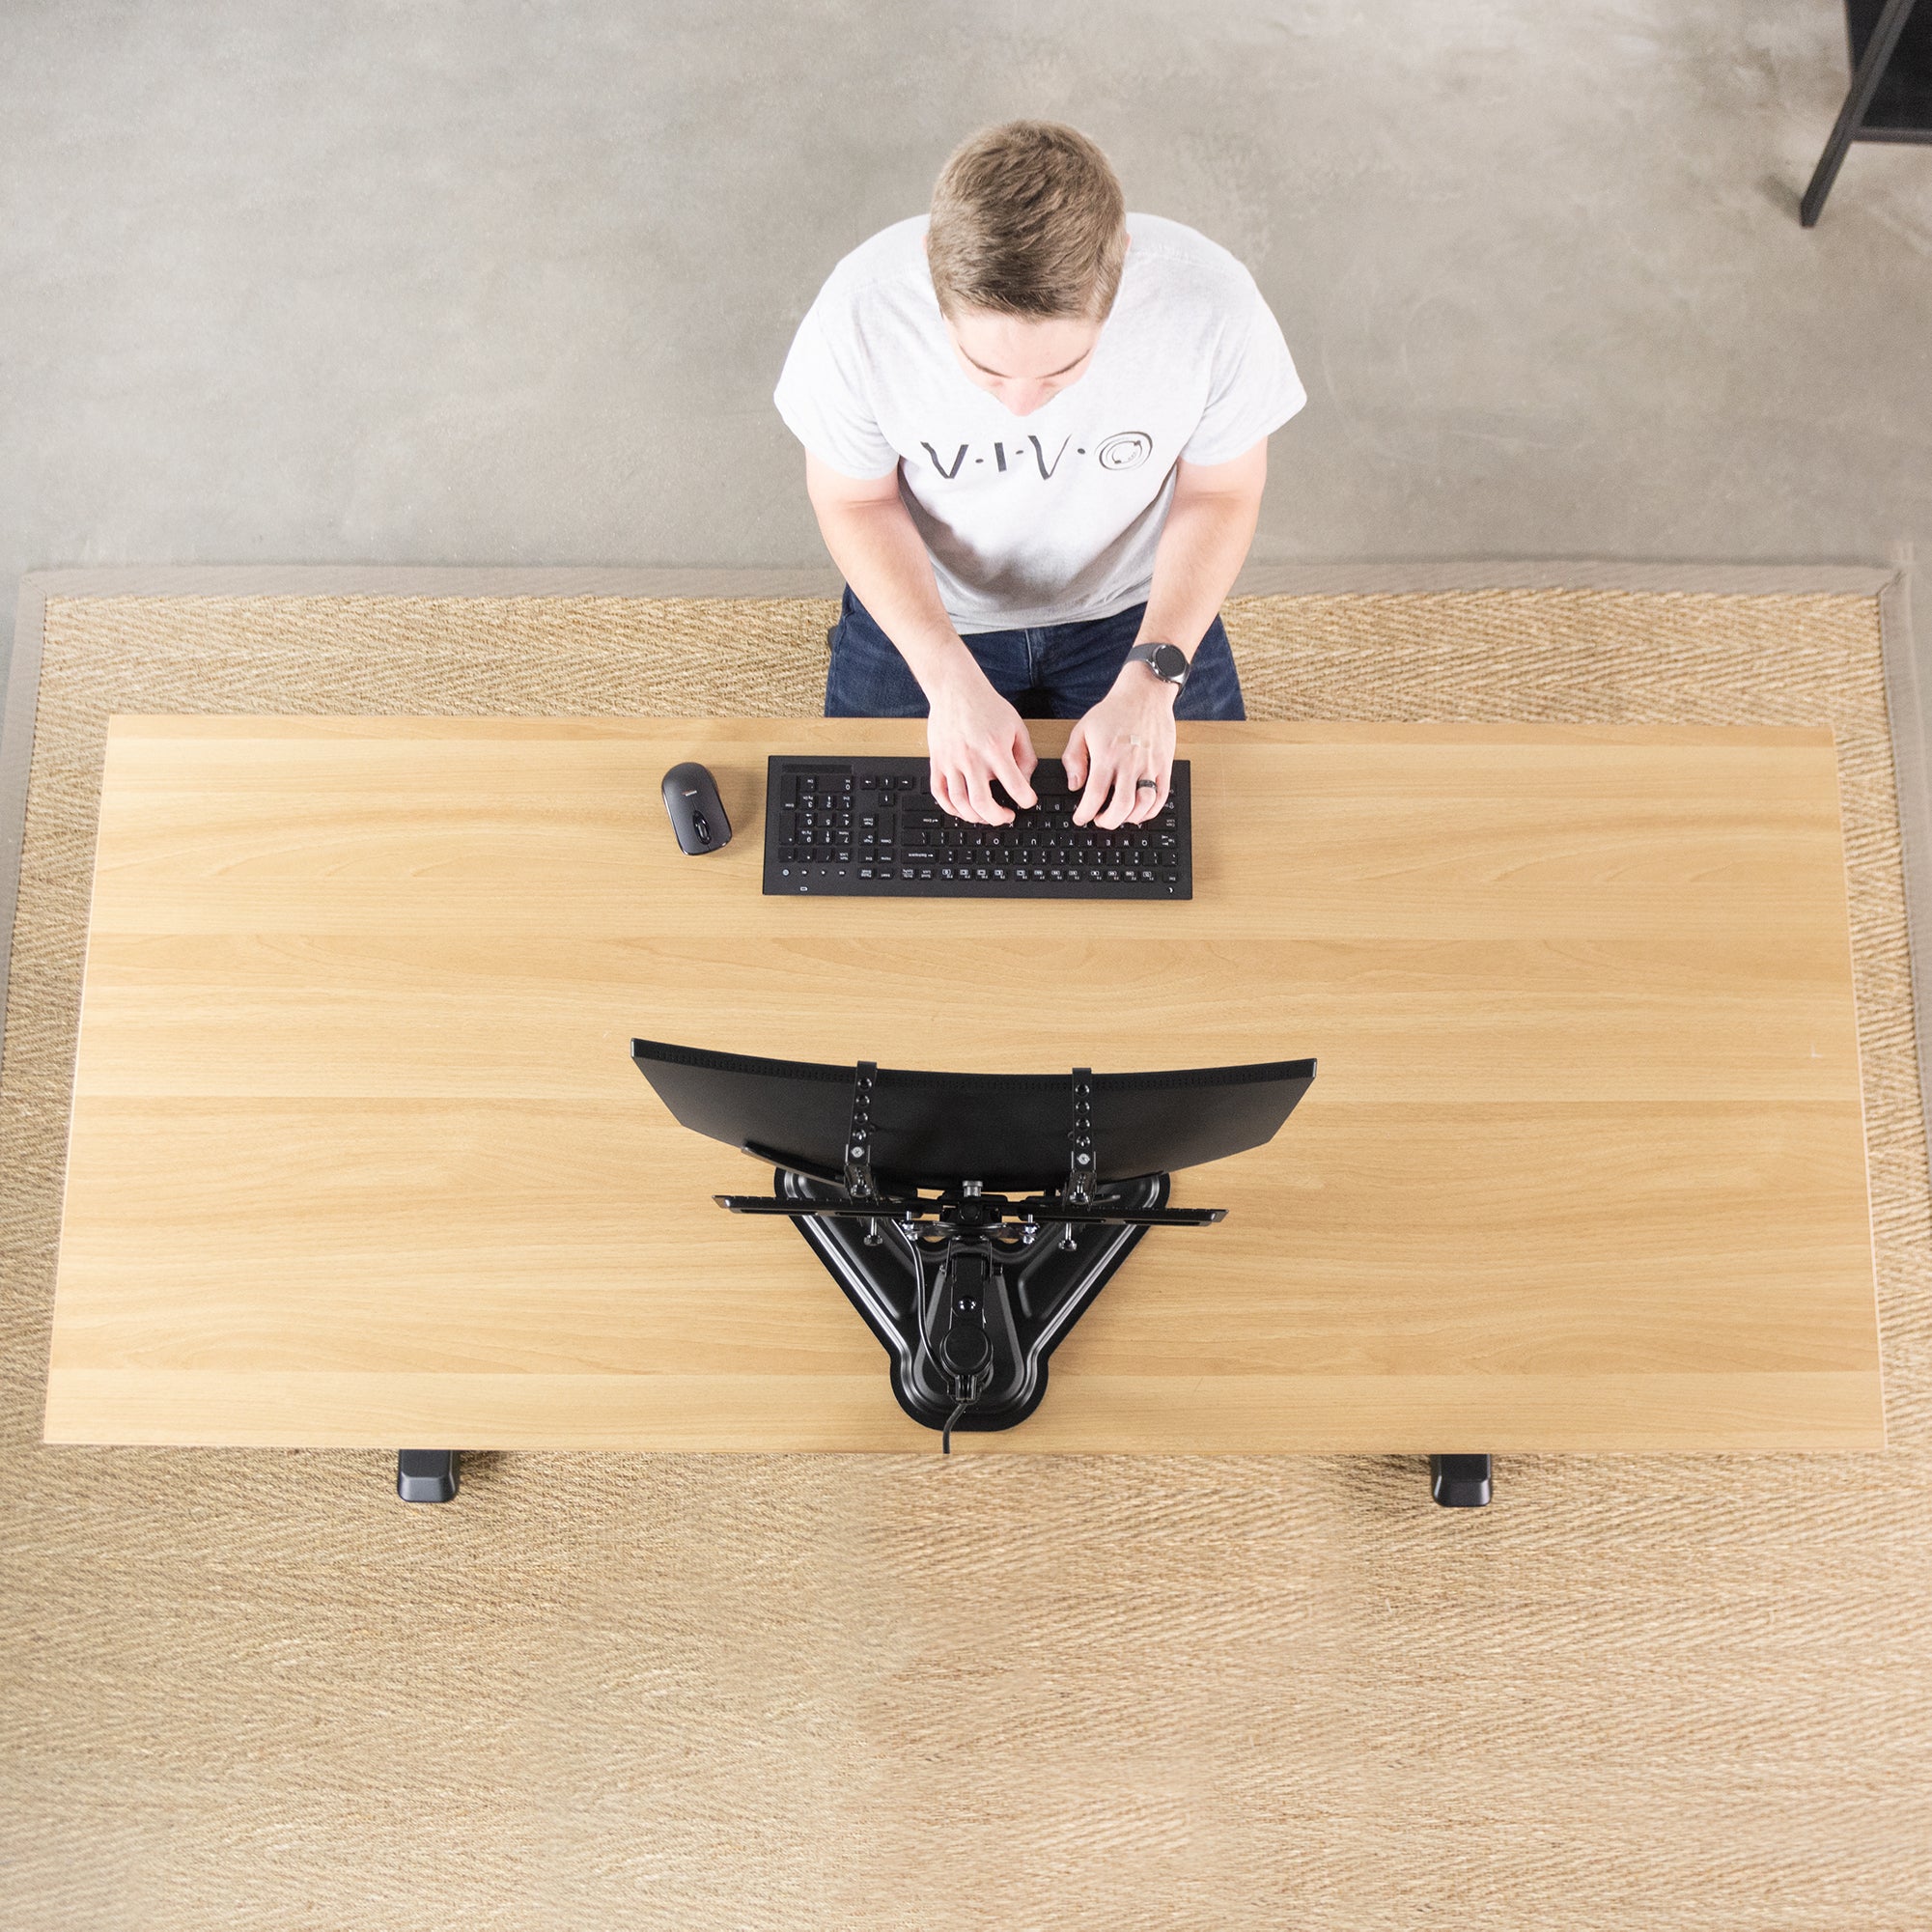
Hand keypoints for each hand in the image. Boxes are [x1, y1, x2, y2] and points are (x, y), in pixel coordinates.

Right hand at [926, 664, 1038, 822]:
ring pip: (960, 803)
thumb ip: (1026, 756)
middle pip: (982, 803)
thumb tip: (1025, 781)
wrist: (955, 689)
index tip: (1028, 801)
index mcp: (995, 749)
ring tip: (985, 815)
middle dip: (998, 818)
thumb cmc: (986, 706)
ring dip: (975, 817)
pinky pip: (939, 793)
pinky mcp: (937, 762)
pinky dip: (950, 807)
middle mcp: (971, 758)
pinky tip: (962, 809)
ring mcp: (951, 762)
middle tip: (1006, 817)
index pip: (1015, 786)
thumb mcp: (1017, 727)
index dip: (1027, 800)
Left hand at [1065, 666, 1176, 827]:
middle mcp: (1129, 763)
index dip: (1085, 813)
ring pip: (1144, 803)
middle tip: (1100, 820)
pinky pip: (1162, 795)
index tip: (1080, 818)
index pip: (1095, 795)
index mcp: (1106, 756)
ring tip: (1120, 816)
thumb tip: (1075, 785)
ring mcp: (1149, 765)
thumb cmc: (1114, 711)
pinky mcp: (1164, 764)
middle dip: (1108, 821)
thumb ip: (1073, 759)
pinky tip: (1140, 811)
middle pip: (1121, 806)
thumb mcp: (1082, 730)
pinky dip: (1151, 810)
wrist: (1145, 693)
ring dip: (1130, 818)